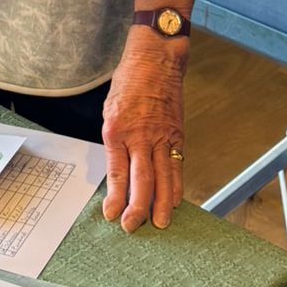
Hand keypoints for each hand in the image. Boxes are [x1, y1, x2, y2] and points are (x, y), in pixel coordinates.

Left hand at [102, 33, 187, 230]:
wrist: (156, 60)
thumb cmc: (129, 82)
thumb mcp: (110, 111)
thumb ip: (114, 142)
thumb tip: (117, 172)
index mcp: (116, 131)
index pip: (117, 174)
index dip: (115, 198)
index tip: (111, 215)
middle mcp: (140, 137)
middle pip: (141, 181)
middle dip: (137, 208)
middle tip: (133, 226)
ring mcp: (161, 136)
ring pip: (163, 177)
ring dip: (162, 203)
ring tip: (161, 223)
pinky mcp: (176, 134)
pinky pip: (177, 165)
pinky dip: (176, 185)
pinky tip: (175, 200)